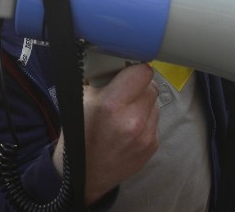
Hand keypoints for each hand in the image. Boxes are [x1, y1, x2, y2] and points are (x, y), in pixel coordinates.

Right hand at [52, 63, 158, 203]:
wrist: (84, 175)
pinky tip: (129, 126)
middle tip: (124, 91)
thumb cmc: (79, 134)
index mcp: (112, 105)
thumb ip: (103, 78)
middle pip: (151, 86)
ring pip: (155, 102)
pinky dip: (145, 119)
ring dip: (143, 102)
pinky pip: (155, 120)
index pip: (143, 72)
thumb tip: (118, 60)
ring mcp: (145, 136)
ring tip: (125, 111)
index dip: (134, 69)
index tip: (127, 72)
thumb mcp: (82, 99)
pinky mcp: (152, 146)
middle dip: (138, 86)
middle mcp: (133, 121)